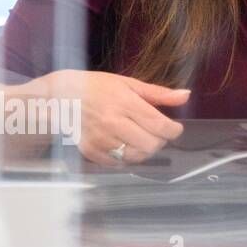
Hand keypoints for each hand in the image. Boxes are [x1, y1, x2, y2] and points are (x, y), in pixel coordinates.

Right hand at [33, 70, 188, 165]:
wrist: (60, 98)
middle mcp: (112, 123)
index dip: (174, 130)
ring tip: (143, 138)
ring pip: (137, 156)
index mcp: (125, 103)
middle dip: (161, 140)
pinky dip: (128, 157)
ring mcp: (100, 140)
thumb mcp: (128, 83)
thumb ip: (158, 93)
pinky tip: (126, 144)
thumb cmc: (96, 87)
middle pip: (151, 144)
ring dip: (146, 150)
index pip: (160, 125)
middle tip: (158, 133)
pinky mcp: (91, 152)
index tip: (175, 128)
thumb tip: (185, 96)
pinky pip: (119, 163)